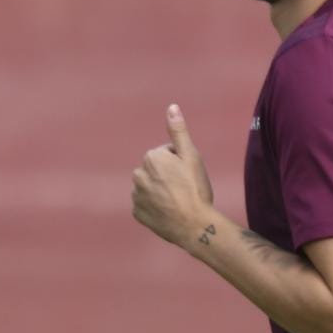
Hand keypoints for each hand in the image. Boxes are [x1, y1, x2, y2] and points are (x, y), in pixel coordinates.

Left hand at [132, 104, 215, 248]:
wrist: (194, 226)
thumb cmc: (196, 189)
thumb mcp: (191, 156)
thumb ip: (178, 131)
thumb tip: (171, 106)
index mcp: (151, 157)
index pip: (167, 154)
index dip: (182, 164)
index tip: (189, 176)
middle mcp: (138, 174)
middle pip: (157, 171)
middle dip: (168, 176)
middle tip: (185, 189)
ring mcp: (136, 195)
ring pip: (151, 187)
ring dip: (161, 191)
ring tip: (178, 201)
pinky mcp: (137, 213)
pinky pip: (146, 205)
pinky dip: (156, 207)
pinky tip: (170, 212)